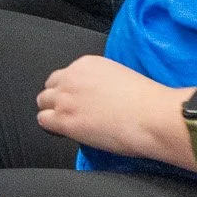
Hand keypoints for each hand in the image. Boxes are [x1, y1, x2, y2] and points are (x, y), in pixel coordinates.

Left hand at [36, 55, 186, 162]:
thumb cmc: (148, 101)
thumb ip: (101, 82)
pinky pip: (43, 120)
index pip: (65, 75)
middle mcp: (72, 77)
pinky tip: (65, 132)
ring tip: (70, 123)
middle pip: (51, 86)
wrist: (153, 116)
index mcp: (87, 63)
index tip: (81, 100)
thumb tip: (97, 95)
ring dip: (53, 112)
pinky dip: (52, 127)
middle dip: (59, 99)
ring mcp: (65, 98)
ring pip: (43, 102)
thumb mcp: (120, 77)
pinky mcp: (64, 119)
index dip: (71, 90)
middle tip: (73, 112)